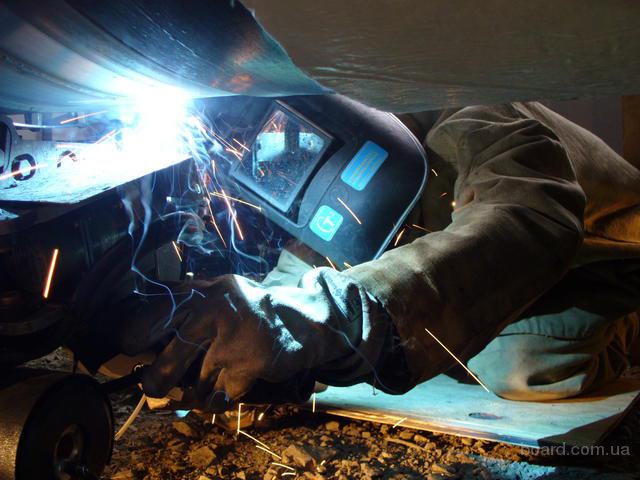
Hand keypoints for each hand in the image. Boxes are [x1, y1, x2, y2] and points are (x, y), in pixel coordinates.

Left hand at [117, 269, 386, 408]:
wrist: (301, 321)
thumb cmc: (252, 309)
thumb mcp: (221, 292)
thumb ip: (188, 301)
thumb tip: (141, 331)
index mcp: (205, 290)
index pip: (159, 311)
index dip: (137, 332)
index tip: (126, 346)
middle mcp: (216, 308)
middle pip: (174, 353)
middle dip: (159, 377)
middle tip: (152, 387)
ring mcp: (234, 337)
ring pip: (199, 380)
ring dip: (198, 390)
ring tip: (204, 385)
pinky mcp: (250, 363)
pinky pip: (220, 395)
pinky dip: (220, 398)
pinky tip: (227, 388)